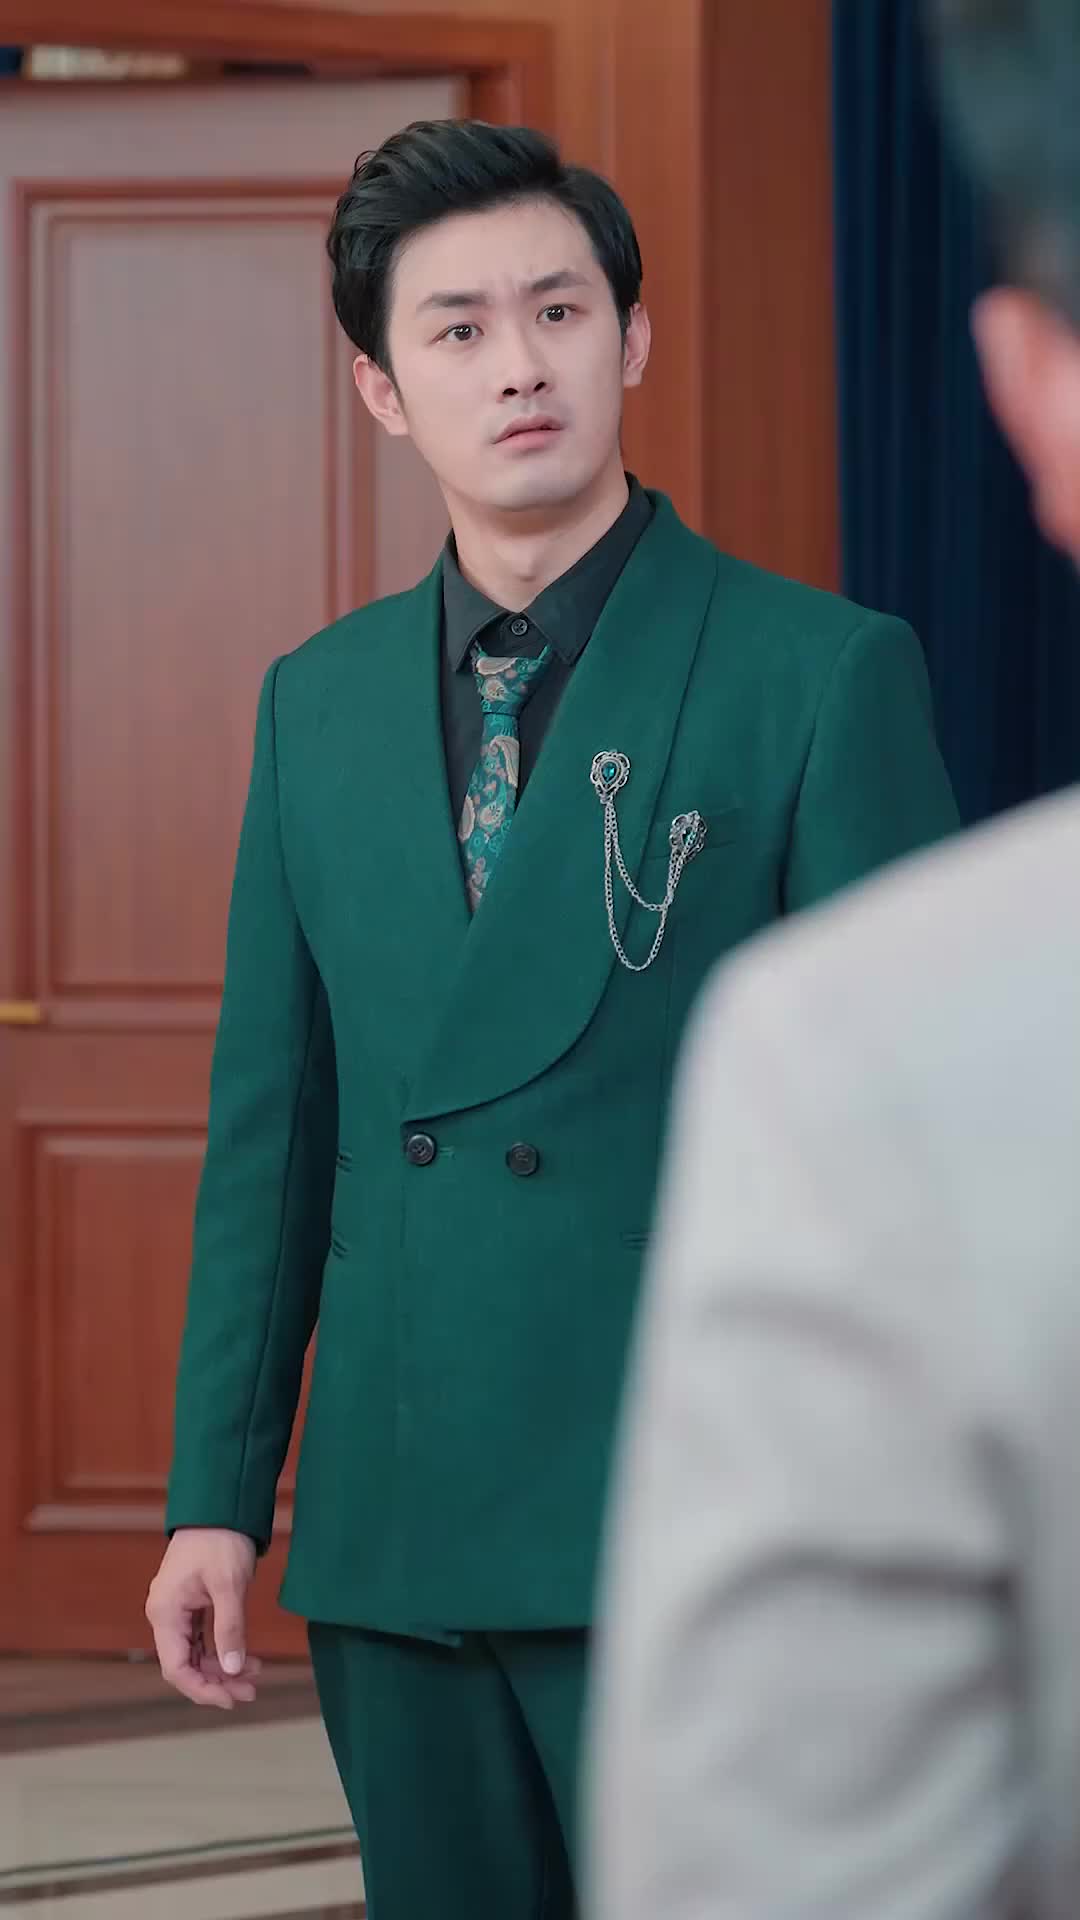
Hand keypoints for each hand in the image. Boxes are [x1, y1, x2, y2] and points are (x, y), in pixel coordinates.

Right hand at [146, 1528, 260, 1709]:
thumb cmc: (221, 1540)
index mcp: (165, 1613)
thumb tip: (234, 1670)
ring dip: (223, 1669)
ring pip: (196, 1655)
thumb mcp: (229, 1585)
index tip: (232, 1699)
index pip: (176, 1668)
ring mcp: (177, 1611)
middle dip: (217, 1682)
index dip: (202, 1690)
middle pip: (186, 1665)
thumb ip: (230, 1629)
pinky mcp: (190, 1605)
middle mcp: (165, 1615)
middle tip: (251, 1691)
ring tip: (255, 1676)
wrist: (220, 1505)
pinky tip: (246, 1658)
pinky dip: (222, 1651)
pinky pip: (202, 1639)